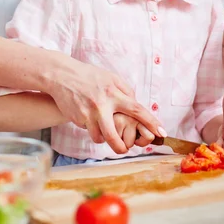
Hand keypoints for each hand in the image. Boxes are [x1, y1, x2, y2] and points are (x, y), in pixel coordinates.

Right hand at [46, 55, 165, 154]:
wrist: (62, 75)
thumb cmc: (90, 76)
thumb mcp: (110, 77)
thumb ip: (125, 91)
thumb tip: (137, 105)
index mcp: (114, 92)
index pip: (137, 109)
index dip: (151, 122)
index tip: (162, 132)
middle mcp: (102, 104)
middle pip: (114, 134)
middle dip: (121, 146)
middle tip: (125, 149)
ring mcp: (88, 113)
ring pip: (100, 137)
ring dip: (104, 138)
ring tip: (103, 129)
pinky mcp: (78, 118)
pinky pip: (89, 131)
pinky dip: (92, 130)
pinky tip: (90, 121)